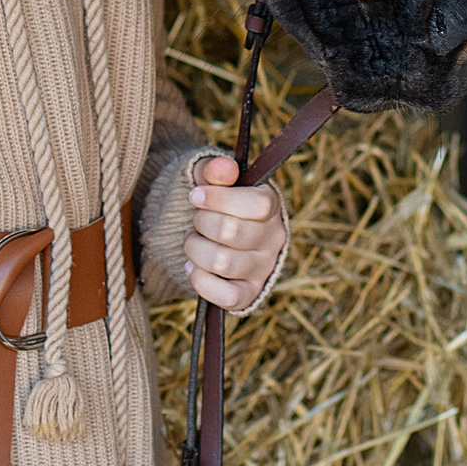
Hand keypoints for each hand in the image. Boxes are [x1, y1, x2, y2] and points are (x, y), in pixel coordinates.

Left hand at [181, 153, 285, 310]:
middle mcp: (273, 238)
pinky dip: (201, 281)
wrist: (214, 233)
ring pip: (222, 262)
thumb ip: (214, 170)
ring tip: (194, 241)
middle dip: (201, 223)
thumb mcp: (212, 180)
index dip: (219, 199)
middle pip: (231, 232)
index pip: (257, 204)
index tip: (196, 195)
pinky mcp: (249, 294)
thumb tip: (223, 168)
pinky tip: (193, 266)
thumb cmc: (215, 202)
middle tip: (196, 220)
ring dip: (195, 249)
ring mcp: (263, 268)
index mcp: (270, 205)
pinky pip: (226, 298)